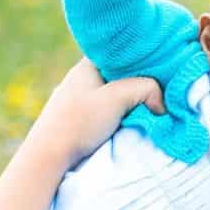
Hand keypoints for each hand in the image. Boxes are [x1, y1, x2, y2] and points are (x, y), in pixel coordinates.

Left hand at [25, 59, 164, 165]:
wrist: (47, 155)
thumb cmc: (78, 122)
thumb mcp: (117, 98)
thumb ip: (146, 89)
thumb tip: (163, 102)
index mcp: (88, 64)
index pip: (122, 53)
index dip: (144, 60)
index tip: (163, 72)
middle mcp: (81, 77)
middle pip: (120, 75)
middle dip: (140, 84)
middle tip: (160, 94)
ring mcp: (77, 98)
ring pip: (113, 94)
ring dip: (130, 102)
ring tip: (148, 110)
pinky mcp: (76, 118)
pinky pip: (104, 110)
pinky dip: (118, 114)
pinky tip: (128, 122)